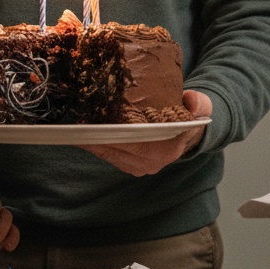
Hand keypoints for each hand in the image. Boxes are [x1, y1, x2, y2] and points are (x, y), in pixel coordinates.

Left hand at [81, 90, 211, 176]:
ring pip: (107, 153)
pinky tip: (79, 132)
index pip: (133, 140)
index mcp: (167, 148)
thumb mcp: (199, 106)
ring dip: (88, 140)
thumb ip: (199, 103)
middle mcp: (152, 162)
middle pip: (114, 148)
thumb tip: (191, 101)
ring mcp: (140, 167)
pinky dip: (93, 144)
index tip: (92, 121)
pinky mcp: (130, 166)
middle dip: (92, 135)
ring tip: (70, 125)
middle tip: (72, 121)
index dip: (111, 131)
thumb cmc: (189, 115)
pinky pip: (107, 155)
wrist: (188, 132)